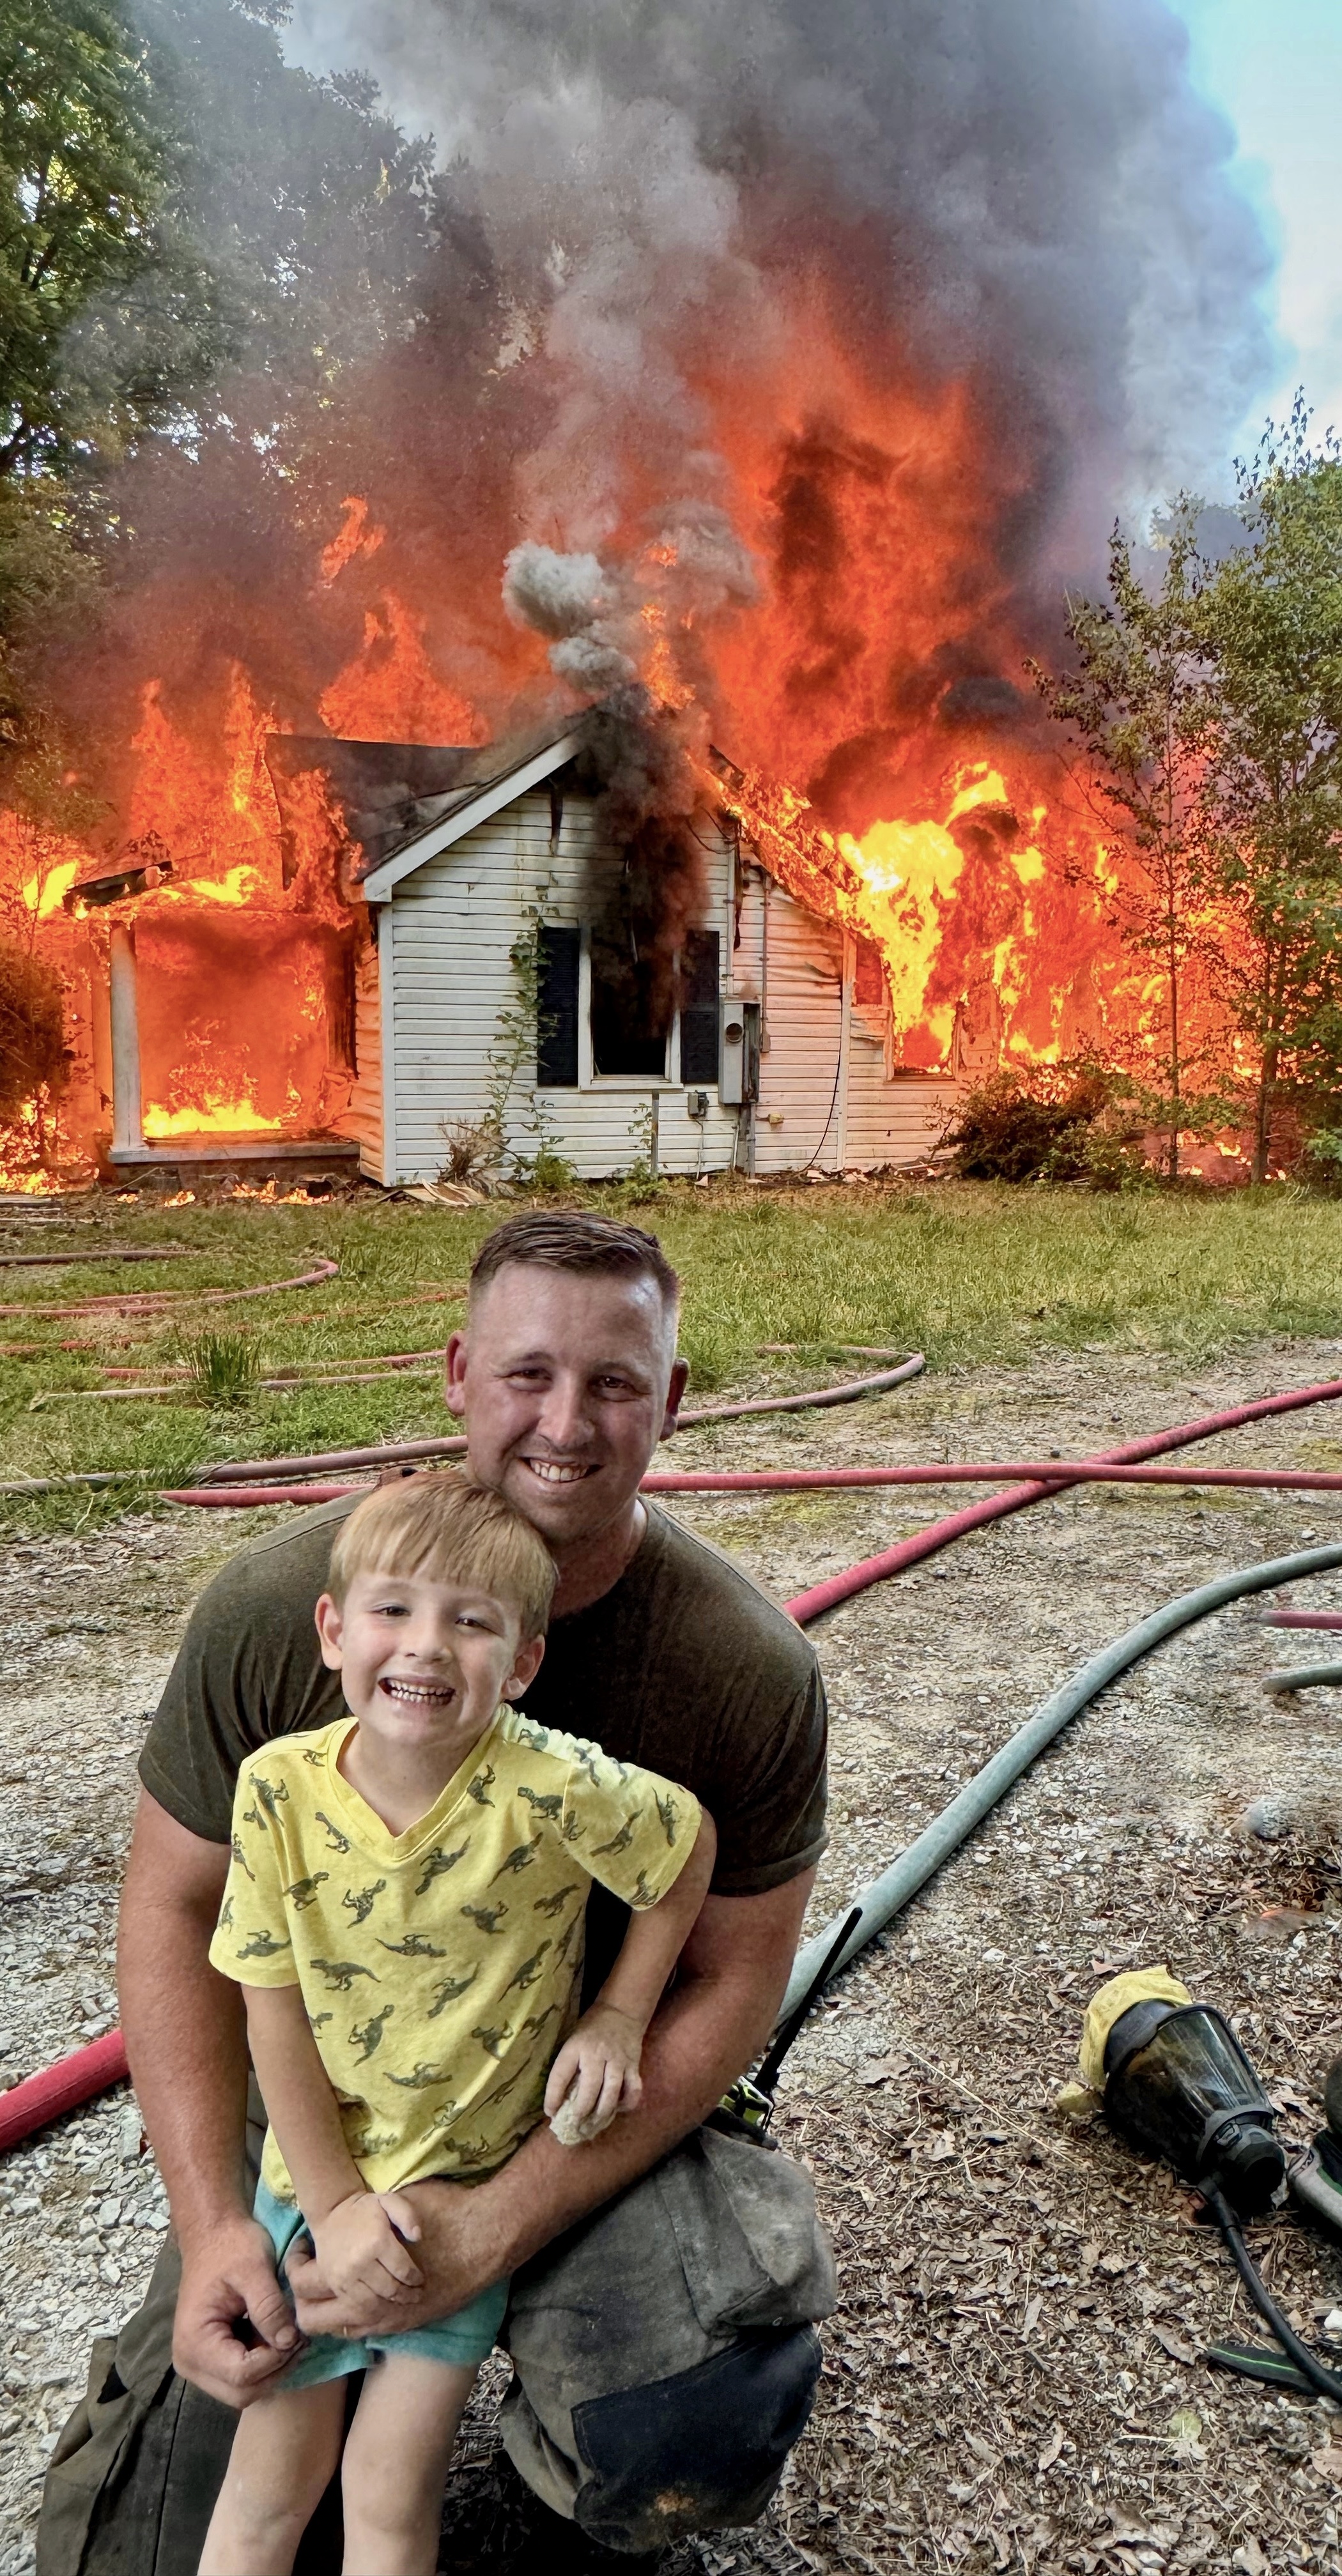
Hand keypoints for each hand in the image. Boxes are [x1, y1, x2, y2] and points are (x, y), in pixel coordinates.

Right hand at [172, 2211, 301, 2408]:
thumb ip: (270, 2307)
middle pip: (241, 2393)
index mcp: (195, 2341)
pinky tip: (275, 2336)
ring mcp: (198, 2366)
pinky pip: (241, 2379)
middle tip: (298, 2339)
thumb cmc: (231, 2245)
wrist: (213, 2234)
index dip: (275, 2361)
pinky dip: (263, 2364)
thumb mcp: (254, 2269)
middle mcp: (189, 2363)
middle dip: (275, 2370)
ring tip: (289, 2335)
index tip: (297, 2335)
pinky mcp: (210, 2362)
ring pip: (243, 2391)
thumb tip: (288, 2342)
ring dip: (271, 2369)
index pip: (241, 2376)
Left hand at [287, 2175, 490, 2337]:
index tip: (301, 2250)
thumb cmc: (441, 2212)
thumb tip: (342, 2210)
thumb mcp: (392, 2202)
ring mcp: (386, 2321)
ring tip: (336, 2284)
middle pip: (309, 2321)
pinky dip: (358, 2317)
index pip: (301, 2285)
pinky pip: (366, 2331)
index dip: (293, 2267)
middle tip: (311, 2273)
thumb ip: (363, 2216)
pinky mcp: (406, 2325)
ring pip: (338, 2330)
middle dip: (303, 2300)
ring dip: (330, 2311)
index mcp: (355, 2272)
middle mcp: (364, 2307)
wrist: (486, 2238)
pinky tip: (364, 2292)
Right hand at [306, 2190, 424, 2306]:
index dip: (416, 2279)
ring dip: (391, 2305)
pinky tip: (382, 2305)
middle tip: (416, 2295)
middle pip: (391, 2289)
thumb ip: (407, 2215)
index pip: (403, 2270)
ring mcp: (345, 2275)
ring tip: (401, 2302)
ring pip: (374, 2302)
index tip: (421, 2281)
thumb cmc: (365, 2209)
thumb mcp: (389, 2201)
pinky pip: (357, 2305)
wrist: (331, 2214)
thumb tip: (418, 2236)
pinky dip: (372, 2309)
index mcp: (377, 2241)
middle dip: (407, 2295)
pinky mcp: (336, 2284)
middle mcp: (360, 2261)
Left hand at [544, 2003, 644, 2140]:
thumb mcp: (572, 2041)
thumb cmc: (590, 2029)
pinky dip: (627, 2103)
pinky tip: (618, 2109)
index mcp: (576, 2047)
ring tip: (593, 2126)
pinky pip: (633, 2089)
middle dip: (581, 2112)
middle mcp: (597, 2053)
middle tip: (575, 2126)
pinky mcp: (634, 2064)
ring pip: (612, 2092)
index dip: (553, 2097)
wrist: (621, 2011)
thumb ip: (568, 2067)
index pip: (560, 2075)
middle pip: (590, 2089)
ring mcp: (618, 2060)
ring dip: (602, 2113)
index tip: (551, 2113)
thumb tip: (559, 2100)